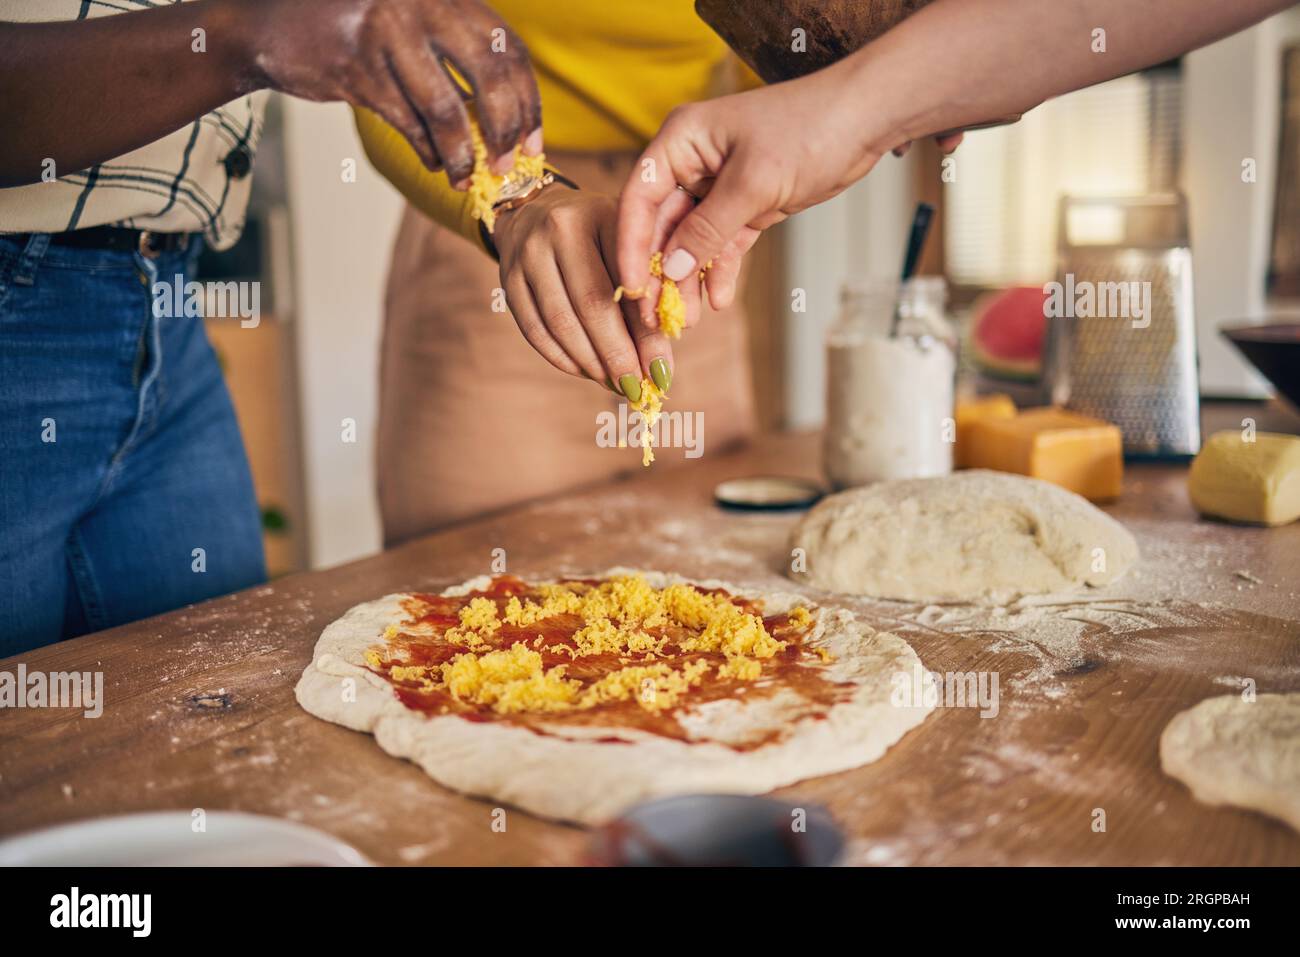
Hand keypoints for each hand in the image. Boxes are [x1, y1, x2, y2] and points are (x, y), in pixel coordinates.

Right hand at [253, 0, 540, 184]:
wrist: (274, 26)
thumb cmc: (359, 29)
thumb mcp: (416, 21)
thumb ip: (460, 51)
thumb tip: (515, 120)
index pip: (506, 48)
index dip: (527, 101)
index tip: (533, 143)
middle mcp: (419, 4)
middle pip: (487, 75)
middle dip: (504, 130)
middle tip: (507, 166)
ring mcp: (385, 33)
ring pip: (444, 110)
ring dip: (460, 154)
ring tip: (464, 178)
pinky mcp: (355, 68)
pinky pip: (407, 122)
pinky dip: (426, 151)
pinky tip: (433, 163)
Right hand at [495, 187, 680, 397]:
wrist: (537, 211)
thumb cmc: (600, 237)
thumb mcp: (630, 249)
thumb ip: (650, 295)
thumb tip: (660, 363)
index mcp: (603, 216)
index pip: (629, 282)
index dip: (646, 333)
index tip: (661, 371)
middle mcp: (561, 228)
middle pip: (591, 305)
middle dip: (617, 355)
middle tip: (636, 388)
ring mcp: (529, 253)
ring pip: (560, 322)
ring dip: (590, 362)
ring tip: (613, 384)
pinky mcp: (507, 277)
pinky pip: (534, 330)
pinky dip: (562, 358)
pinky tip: (585, 371)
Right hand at [616, 58, 958, 300]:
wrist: (865, 121)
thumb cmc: (809, 130)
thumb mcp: (753, 183)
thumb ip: (709, 228)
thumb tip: (672, 269)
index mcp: (680, 140)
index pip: (640, 197)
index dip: (631, 245)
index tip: (631, 287)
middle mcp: (692, 162)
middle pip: (662, 225)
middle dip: (662, 273)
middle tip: (658, 317)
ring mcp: (717, 185)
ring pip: (692, 241)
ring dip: (690, 280)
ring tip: (688, 319)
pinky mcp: (746, 205)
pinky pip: (723, 244)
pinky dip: (720, 271)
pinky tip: (718, 300)